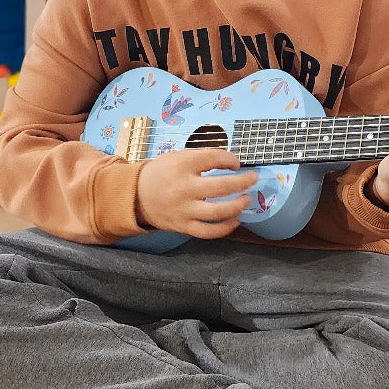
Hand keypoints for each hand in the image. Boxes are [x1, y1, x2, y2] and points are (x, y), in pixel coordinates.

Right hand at [135, 148, 258, 237]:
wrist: (136, 195)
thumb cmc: (162, 173)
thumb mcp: (177, 157)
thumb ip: (202, 158)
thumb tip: (231, 162)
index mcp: (182, 166)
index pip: (214, 159)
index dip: (230, 160)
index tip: (237, 163)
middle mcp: (184, 188)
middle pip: (221, 186)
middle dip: (242, 182)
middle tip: (253, 179)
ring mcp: (184, 209)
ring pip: (217, 212)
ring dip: (237, 206)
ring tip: (246, 199)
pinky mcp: (183, 225)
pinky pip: (208, 231)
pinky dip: (225, 228)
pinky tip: (235, 221)